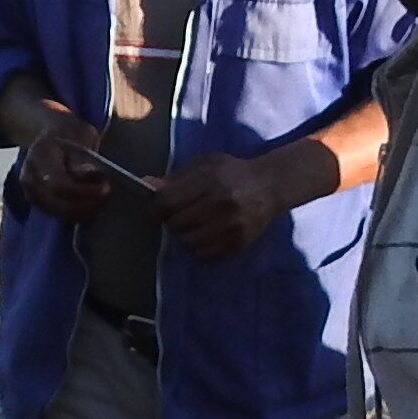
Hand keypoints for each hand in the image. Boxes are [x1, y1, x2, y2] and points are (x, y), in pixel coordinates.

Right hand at [9, 116, 118, 221]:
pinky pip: (58, 214)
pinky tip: (92, 205)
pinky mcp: (37, 202)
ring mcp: (30, 191)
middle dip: (86, 204)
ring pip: (58, 212)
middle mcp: (29, 176)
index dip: (84, 191)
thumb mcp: (80, 134)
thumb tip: (86, 174)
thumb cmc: (70, 133)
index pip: (58, 184)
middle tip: (108, 195)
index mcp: (40, 155)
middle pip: (57, 203)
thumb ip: (81, 156)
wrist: (49, 135)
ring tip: (103, 200)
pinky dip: (76, 213)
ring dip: (83, 211)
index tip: (107, 186)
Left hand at [160, 143, 310, 262]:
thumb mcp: (204, 165)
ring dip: (185, 235)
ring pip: (189, 241)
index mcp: (210, 180)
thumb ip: (176, 177)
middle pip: (176, 224)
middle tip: (178, 215)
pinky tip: (206, 234)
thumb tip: (147, 184)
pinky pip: (205, 253)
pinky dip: (200, 247)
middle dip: (171, 221)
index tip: (157, 209)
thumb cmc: (232, 172)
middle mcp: (221, 203)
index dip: (156, 208)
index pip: (168, 201)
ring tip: (194, 224)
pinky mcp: (239, 242)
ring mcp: (231, 225)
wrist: (270, 186)